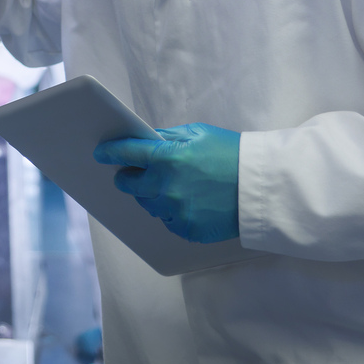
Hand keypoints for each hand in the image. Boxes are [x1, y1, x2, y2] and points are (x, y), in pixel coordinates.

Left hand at [93, 122, 240, 242]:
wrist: (262, 187)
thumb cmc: (232, 154)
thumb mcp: (198, 133)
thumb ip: (167, 136)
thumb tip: (145, 140)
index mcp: (167, 157)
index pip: (125, 153)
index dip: (110, 152)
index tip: (101, 153)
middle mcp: (165, 186)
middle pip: (129, 184)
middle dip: (128, 176)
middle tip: (134, 173)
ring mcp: (175, 211)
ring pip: (148, 204)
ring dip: (152, 195)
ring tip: (172, 187)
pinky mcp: (187, 229)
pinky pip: (168, 220)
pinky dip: (172, 212)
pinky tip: (188, 202)